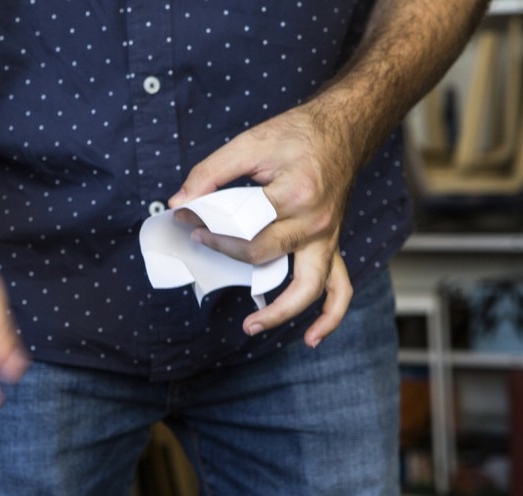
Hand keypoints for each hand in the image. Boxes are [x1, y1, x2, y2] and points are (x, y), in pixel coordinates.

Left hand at [168, 101, 356, 346]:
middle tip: (199, 242)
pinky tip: (311, 338)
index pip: (243, 225)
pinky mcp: (331, 246)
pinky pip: (339, 290)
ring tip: (251, 326)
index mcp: (296, 194)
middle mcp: (316, 222)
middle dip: (225, 252)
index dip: (210, 226)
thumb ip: (211, 172)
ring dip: (281, 313)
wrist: (342, 131)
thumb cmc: (298, 135)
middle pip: (263, 255)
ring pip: (310, 288)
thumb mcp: (250, 142)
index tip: (187, 218)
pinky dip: (329, 317)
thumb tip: (179, 202)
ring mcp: (328, 238)